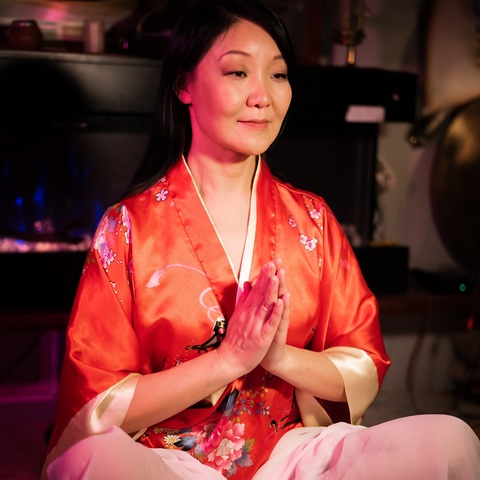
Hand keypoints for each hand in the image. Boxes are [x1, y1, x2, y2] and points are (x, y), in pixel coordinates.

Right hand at [217, 259, 284, 374]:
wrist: (230, 360)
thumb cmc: (235, 339)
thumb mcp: (237, 316)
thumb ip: (243, 300)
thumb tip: (246, 285)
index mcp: (246, 309)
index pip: (256, 289)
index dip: (263, 276)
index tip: (269, 263)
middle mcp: (251, 314)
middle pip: (261, 293)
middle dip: (268, 277)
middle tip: (274, 262)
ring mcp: (256, 324)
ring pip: (266, 304)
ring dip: (271, 290)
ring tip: (276, 276)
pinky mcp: (262, 336)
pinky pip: (270, 322)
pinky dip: (275, 312)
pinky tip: (280, 302)